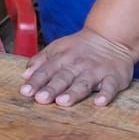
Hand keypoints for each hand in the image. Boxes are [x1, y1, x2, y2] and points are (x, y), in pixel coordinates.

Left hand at [20, 27, 135, 106]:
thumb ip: (41, 61)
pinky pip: (110, 86)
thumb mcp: (57, 48)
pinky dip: (106, 94)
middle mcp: (77, 65)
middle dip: (51, 88)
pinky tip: (100, 102)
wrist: (110, 37)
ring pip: (83, 83)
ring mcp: (96, 71)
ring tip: (63, 101)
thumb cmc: (79, 48)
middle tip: (41, 99)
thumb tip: (25, 75)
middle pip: (62, 77)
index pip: (46, 70)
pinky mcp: (113, 77)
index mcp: (62, 58)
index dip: (36, 81)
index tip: (25, 91)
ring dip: (73, 92)